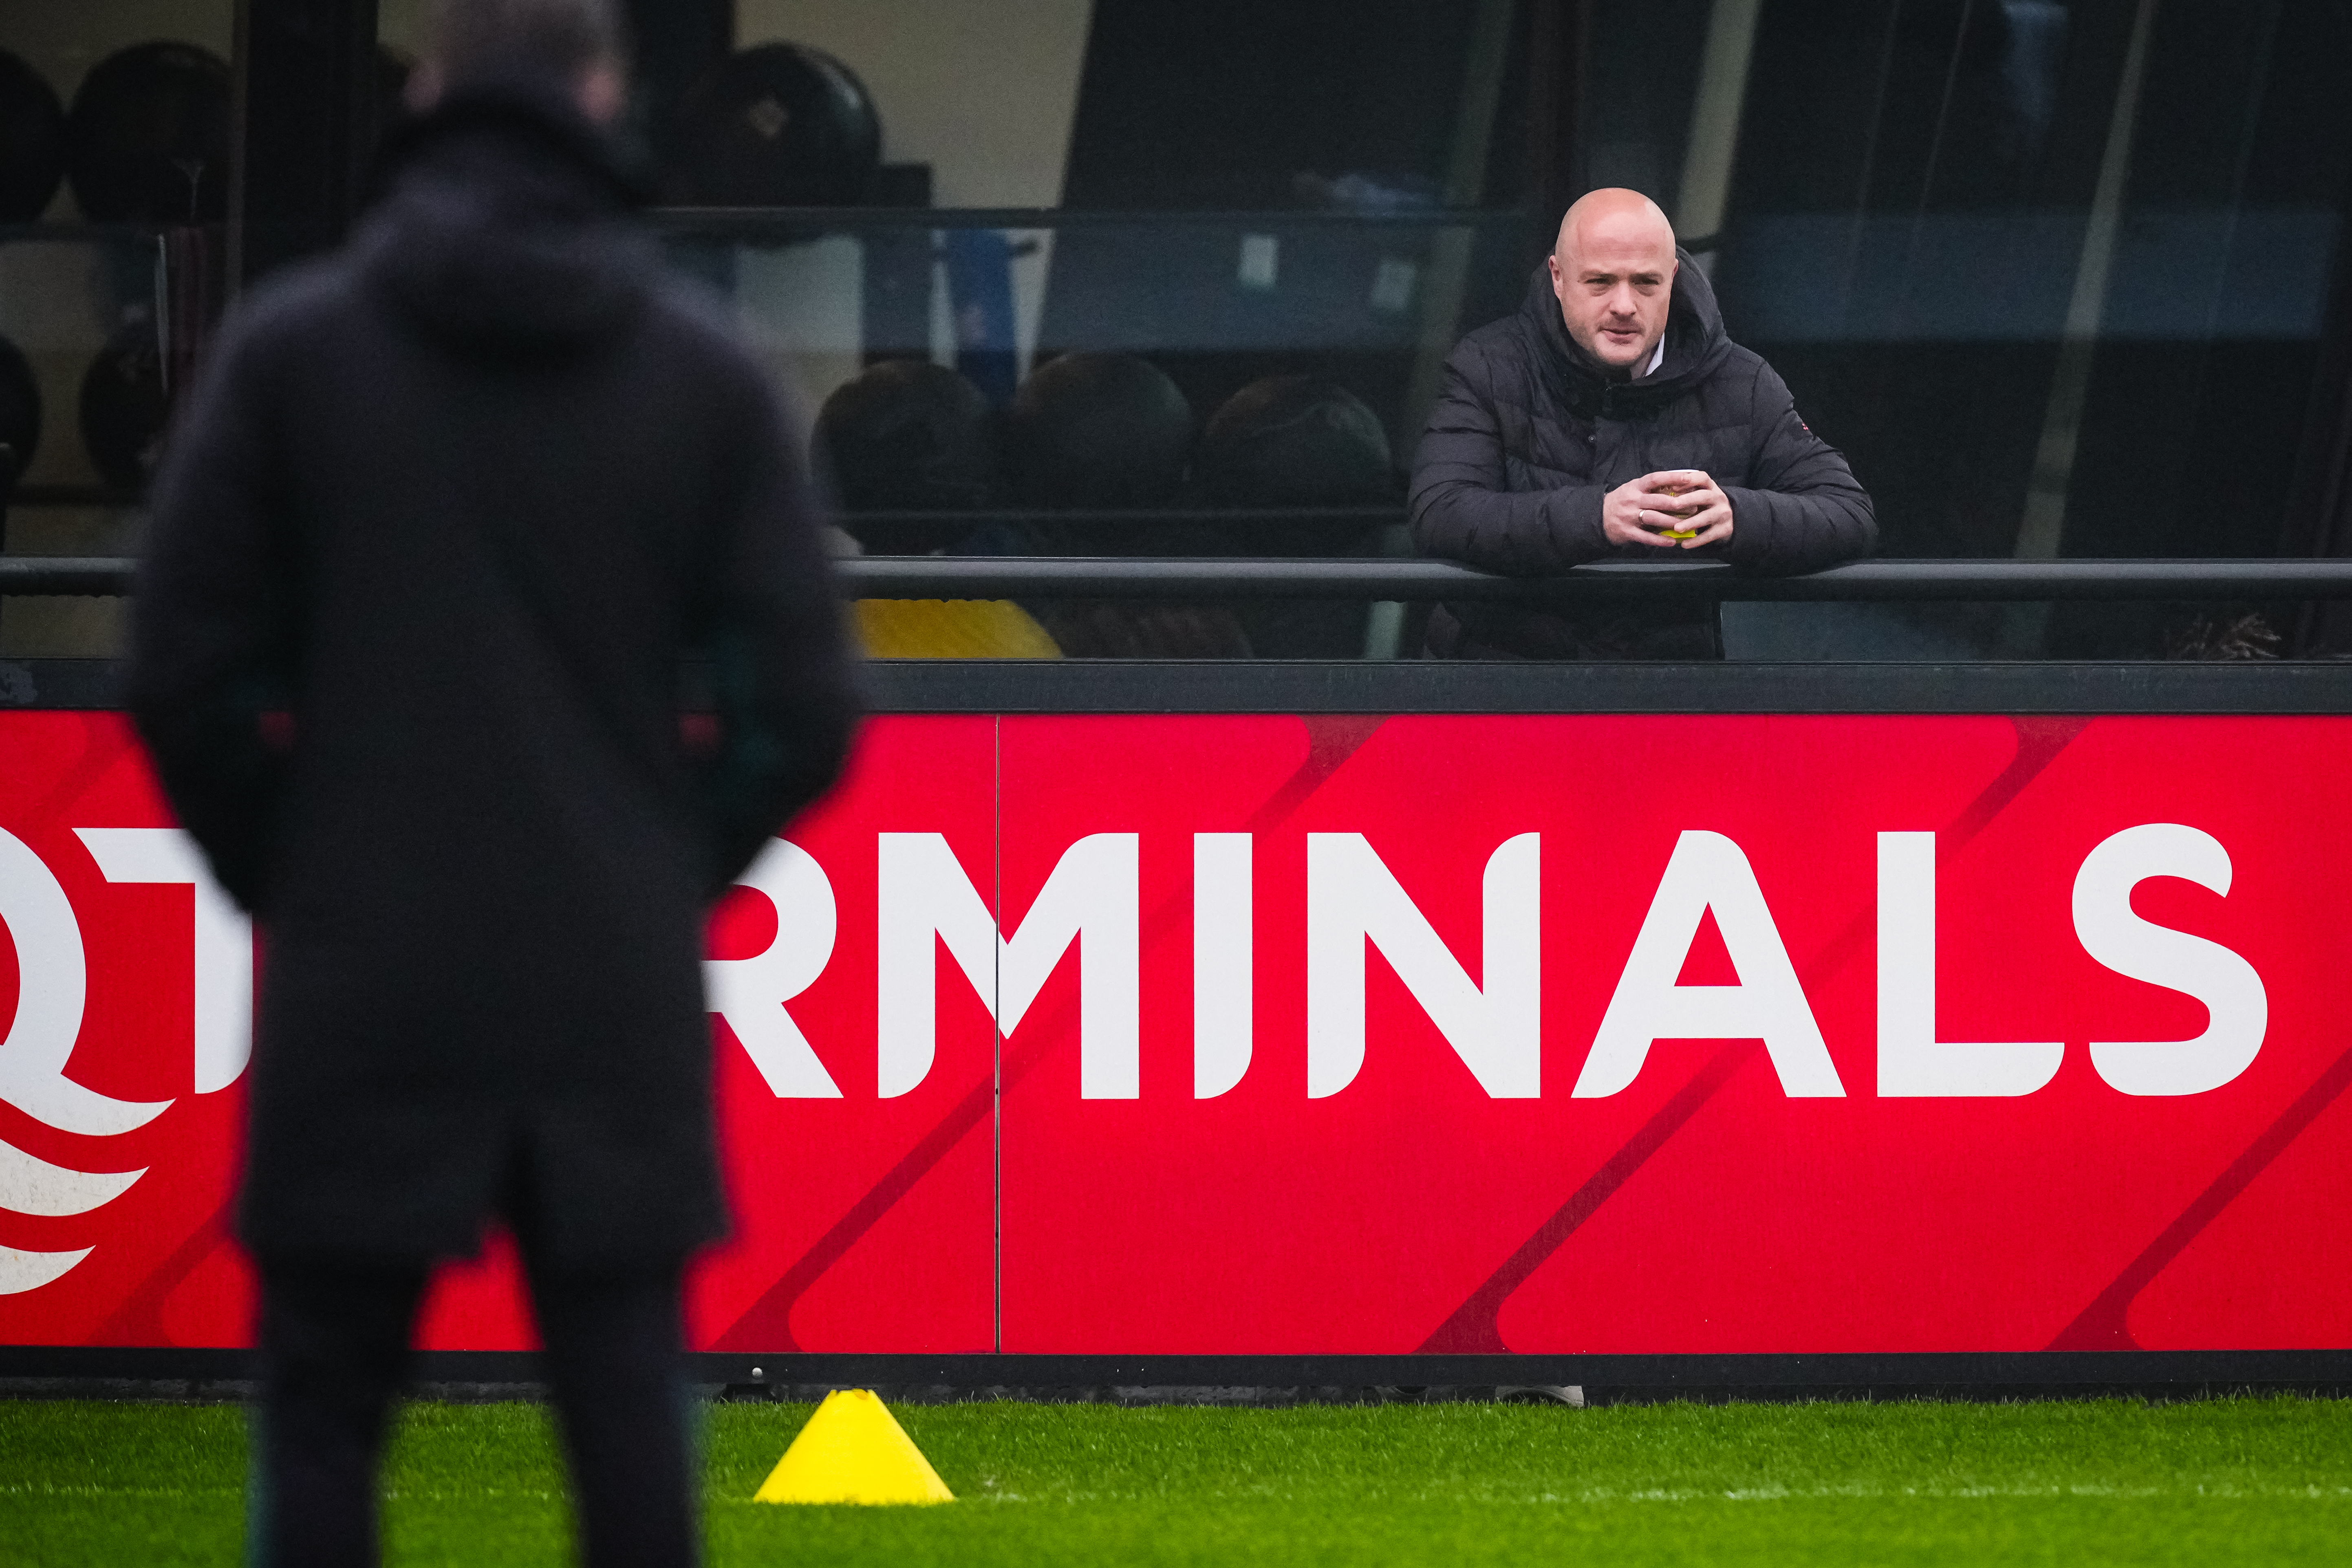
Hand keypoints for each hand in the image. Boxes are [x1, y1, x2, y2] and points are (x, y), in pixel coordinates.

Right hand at [1602, 470, 1733, 549]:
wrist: (1596, 517)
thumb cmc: (1622, 501)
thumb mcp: (1633, 489)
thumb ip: (1652, 489)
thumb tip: (1678, 486)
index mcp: (1635, 487)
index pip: (1655, 478)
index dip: (1672, 477)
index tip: (1689, 477)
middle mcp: (1632, 500)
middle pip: (1658, 500)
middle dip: (1678, 504)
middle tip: (1694, 507)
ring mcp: (1629, 516)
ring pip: (1654, 518)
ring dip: (1671, 522)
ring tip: (1686, 525)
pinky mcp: (1627, 531)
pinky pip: (1645, 537)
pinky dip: (1659, 540)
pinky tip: (1671, 542)